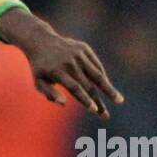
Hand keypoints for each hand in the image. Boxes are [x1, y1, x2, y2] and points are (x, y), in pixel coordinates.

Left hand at [0, 13, 123, 119]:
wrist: (41, 41)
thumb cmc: (39, 67)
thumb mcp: (38, 82)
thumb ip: (49, 93)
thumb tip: (64, 104)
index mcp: (57, 71)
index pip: (75, 88)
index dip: (85, 99)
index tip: (94, 110)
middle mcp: (70, 62)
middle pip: (89, 84)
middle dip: (99, 101)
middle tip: (106, 115)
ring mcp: (78, 54)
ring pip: (97, 74)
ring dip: (108, 88)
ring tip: (118, 100)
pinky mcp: (84, 49)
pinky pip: (96, 65)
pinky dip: (102, 77)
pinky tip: (107, 88)